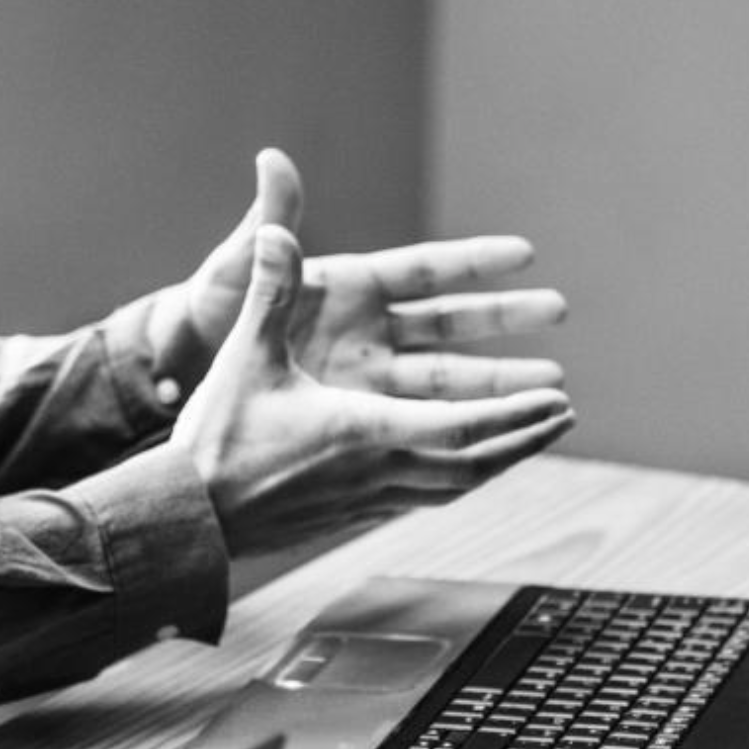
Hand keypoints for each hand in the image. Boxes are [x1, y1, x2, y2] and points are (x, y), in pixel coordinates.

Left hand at [166, 149, 568, 400]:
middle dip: (506, 320)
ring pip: (448, 379)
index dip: (473, 262)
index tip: (525, 252)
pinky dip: (461, 428)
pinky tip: (503, 439)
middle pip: (451, 324)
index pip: (425, 270)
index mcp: (350, 286)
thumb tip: (272, 158)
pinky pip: (419, 422)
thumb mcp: (235, 270)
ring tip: (553, 392)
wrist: (175, 374)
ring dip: (498, 383)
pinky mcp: (357, 416)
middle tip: (560, 312)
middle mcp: (369, 329)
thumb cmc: (202, 313)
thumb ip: (266, 225)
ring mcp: (367, 375)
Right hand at [172, 222, 575, 556]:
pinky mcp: (352, 514)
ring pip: (454, 484)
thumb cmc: (215, 438)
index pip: (460, 425)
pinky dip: (459, 480)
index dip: (513, 414)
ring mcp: (367, 497)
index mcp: (363, 428)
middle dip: (524, 436)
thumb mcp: (245, 356)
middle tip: (562, 415)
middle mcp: (376, 468)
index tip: (554, 401)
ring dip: (500, 461)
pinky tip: (465, 472)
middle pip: (473, 459)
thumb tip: (278, 231)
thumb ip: (269, 290)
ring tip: (531, 441)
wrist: (186, 518)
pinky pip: (425, 499)